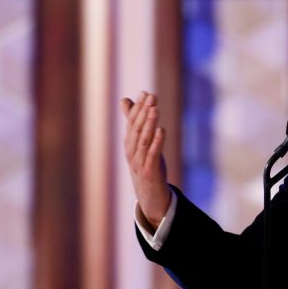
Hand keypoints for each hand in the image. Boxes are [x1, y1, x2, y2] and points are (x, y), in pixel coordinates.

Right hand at [121, 92, 170, 226]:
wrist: (148, 195)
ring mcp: (139, 162)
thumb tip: (125, 99)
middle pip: (137, 128)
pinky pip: (153, 154)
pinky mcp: (149, 171)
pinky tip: (162, 129)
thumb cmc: (145, 165)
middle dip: (144, 111)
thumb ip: (133, 122)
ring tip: (155, 109)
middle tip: (152, 97)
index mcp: (129, 143)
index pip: (132, 122)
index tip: (146, 93)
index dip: (138, 107)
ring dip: (149, 123)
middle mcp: (131, 151)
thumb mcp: (139, 143)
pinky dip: (157, 141)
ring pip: (143, 139)